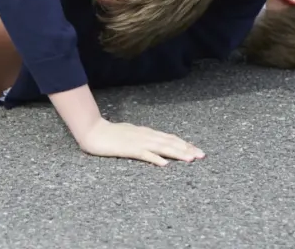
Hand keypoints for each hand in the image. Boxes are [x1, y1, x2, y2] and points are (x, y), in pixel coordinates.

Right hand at [77, 117, 204, 166]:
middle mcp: (144, 135)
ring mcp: (137, 141)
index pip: (168, 138)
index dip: (183, 143)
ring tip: (190, 159)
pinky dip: (155, 158)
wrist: (92, 131)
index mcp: (145, 132)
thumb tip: (154, 145)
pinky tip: (164, 164)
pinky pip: (144, 154)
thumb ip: (142, 139)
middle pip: (169, 142)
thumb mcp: (129, 135)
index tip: (197, 150)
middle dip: (186, 148)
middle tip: (202, 155)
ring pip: (161, 147)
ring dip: (177, 153)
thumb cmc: (109, 135)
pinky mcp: (128, 149)